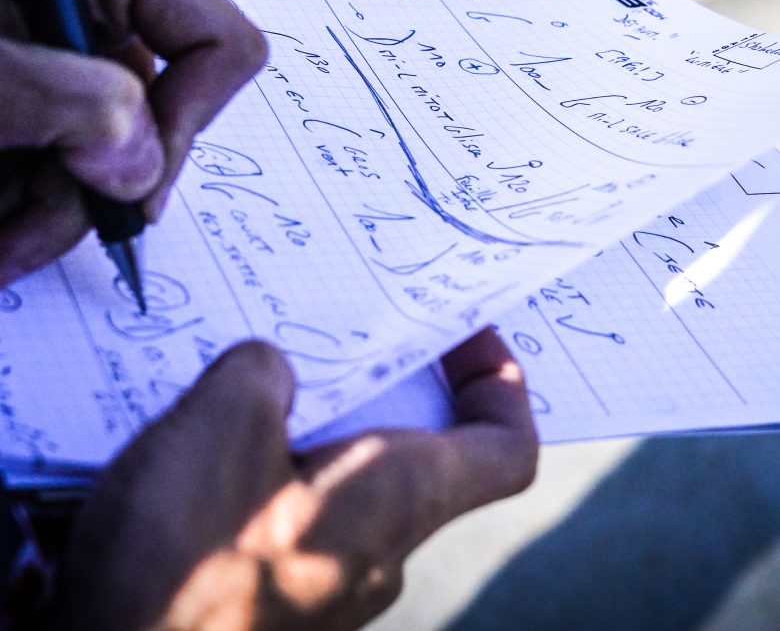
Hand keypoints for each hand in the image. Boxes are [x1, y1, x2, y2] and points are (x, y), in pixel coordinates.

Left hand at [0, 0, 265, 282]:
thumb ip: (60, 102)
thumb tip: (142, 169)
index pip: (219, 45)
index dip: (186, 123)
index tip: (121, 180)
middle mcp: (103, 0)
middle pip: (161, 120)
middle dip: (90, 194)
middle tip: (16, 243)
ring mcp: (75, 49)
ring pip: (114, 161)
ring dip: (51, 219)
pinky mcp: (46, 90)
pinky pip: (72, 166)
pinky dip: (29, 211)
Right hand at [64, 329, 537, 629]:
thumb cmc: (181, 565)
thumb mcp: (222, 421)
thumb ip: (263, 372)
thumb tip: (271, 372)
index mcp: (394, 500)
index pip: (506, 451)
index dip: (501, 382)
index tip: (466, 334)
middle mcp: (375, 553)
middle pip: (416, 453)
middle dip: (382, 384)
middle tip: (342, 328)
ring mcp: (323, 587)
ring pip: (342, 482)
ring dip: (311, 423)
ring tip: (252, 377)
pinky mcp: (269, 602)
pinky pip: (290, 514)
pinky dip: (268, 467)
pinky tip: (206, 442)